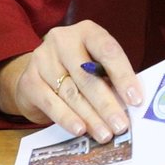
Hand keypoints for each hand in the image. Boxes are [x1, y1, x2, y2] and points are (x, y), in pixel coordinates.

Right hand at [0, 21, 143, 142]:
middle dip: (107, 104)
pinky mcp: (29, 80)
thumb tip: (131, 105)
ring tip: (105, 134)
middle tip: (121, 125)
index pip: (108, 50)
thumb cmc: (75, 70)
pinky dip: (67, 118)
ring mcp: (42, 58)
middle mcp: (62, 40)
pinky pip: (51, 103)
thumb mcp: (95, 65)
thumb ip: (111, 79)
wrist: (36, 76)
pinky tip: (80, 130)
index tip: (136, 100)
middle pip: (87, 75)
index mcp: (86, 31)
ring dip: (90, 117)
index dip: (123, 76)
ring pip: (71, 92)